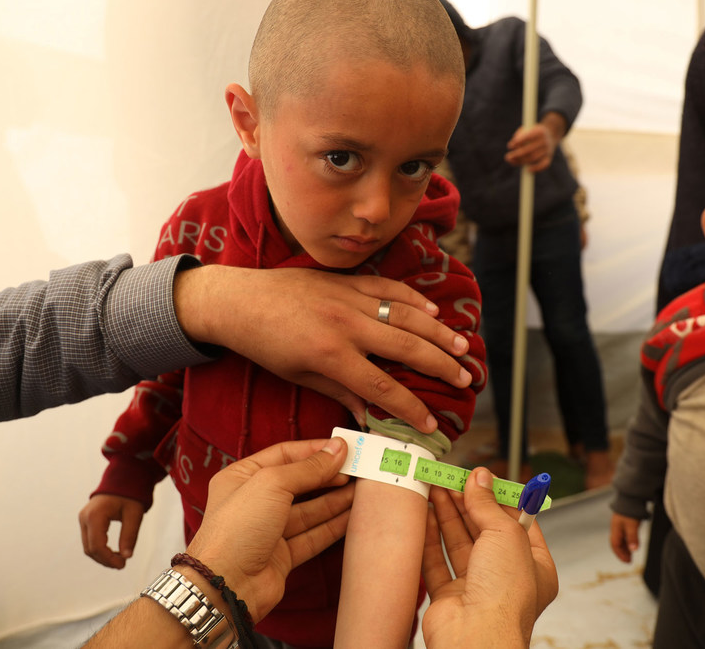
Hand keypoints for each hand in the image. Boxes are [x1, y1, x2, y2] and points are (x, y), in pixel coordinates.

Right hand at [79, 494, 143, 568]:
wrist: (123, 479)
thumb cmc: (130, 494)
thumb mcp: (134, 514)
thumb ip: (130, 535)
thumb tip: (126, 557)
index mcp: (95, 515)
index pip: (97, 546)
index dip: (108, 559)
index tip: (123, 564)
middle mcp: (85, 518)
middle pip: (90, 549)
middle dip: (105, 560)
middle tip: (122, 564)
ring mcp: (83, 519)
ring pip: (88, 546)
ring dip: (102, 556)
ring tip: (119, 560)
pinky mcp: (86, 520)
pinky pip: (89, 540)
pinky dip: (99, 549)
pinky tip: (112, 552)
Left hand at [173, 266, 471, 432]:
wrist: (240, 300)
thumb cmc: (266, 344)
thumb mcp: (300, 376)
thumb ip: (340, 391)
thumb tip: (372, 415)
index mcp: (332, 354)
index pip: (383, 386)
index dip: (410, 407)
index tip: (430, 425)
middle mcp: (347, 324)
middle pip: (407, 347)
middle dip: (439, 366)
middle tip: (464, 380)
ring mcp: (350, 298)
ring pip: (406, 315)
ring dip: (437, 331)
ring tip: (461, 347)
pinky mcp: (349, 280)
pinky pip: (389, 288)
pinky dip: (413, 298)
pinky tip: (432, 310)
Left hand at [185, 437, 353, 620]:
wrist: (225, 585)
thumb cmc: (238, 528)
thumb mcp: (272, 484)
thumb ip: (308, 468)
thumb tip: (337, 449)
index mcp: (242, 477)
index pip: (284, 454)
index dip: (314, 450)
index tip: (343, 448)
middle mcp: (255, 502)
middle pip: (299, 482)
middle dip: (328, 475)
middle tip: (358, 469)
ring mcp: (269, 530)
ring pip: (309, 510)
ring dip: (336, 499)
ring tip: (362, 489)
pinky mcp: (282, 555)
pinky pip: (312, 535)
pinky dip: (333, 525)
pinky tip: (352, 515)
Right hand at [421, 468, 557, 648]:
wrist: (477, 637)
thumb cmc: (505, 596)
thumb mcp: (505, 535)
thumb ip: (488, 504)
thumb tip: (480, 478)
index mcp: (534, 566)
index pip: (517, 522)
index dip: (499, 498)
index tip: (481, 477)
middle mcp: (506, 577)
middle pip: (484, 530)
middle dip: (468, 503)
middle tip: (451, 479)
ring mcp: (477, 587)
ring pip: (459, 543)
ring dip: (447, 515)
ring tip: (436, 489)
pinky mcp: (449, 597)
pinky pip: (438, 562)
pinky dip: (430, 538)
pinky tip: (425, 515)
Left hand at [504, 113, 565, 172]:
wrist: (550, 134)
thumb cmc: (533, 132)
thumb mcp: (526, 129)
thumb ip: (518, 136)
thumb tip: (511, 146)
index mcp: (540, 131)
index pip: (529, 136)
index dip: (519, 142)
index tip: (510, 146)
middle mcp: (545, 141)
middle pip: (530, 149)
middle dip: (517, 154)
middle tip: (508, 157)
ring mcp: (548, 150)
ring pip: (534, 158)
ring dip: (522, 161)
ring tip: (512, 160)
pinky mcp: (549, 157)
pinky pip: (544, 165)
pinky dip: (537, 168)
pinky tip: (528, 170)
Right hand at [609, 513, 640, 562]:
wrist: (630, 498)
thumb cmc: (630, 512)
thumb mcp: (632, 526)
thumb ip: (633, 538)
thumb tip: (634, 550)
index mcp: (615, 529)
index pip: (615, 545)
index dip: (621, 554)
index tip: (628, 561)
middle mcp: (615, 528)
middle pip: (616, 543)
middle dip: (621, 553)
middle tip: (629, 561)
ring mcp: (619, 525)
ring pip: (620, 540)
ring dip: (624, 548)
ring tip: (630, 555)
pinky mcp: (624, 523)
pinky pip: (623, 536)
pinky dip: (626, 542)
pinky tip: (631, 544)